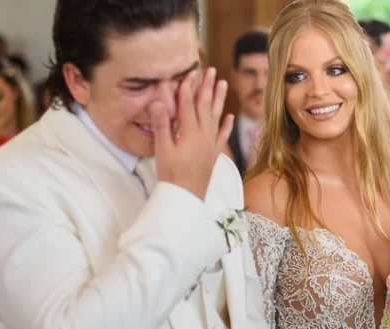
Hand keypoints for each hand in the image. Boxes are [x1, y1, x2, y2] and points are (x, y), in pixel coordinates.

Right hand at [150, 67, 233, 199]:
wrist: (186, 197)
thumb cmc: (172, 175)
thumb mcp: (163, 150)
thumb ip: (162, 125)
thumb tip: (158, 101)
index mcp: (190, 133)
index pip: (188, 104)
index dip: (188, 87)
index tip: (190, 72)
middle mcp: (204, 136)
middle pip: (205, 106)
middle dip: (207, 87)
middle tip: (211, 70)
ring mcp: (210, 145)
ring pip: (216, 117)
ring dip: (219, 99)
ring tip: (223, 83)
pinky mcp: (213, 154)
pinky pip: (222, 136)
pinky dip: (226, 125)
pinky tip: (230, 116)